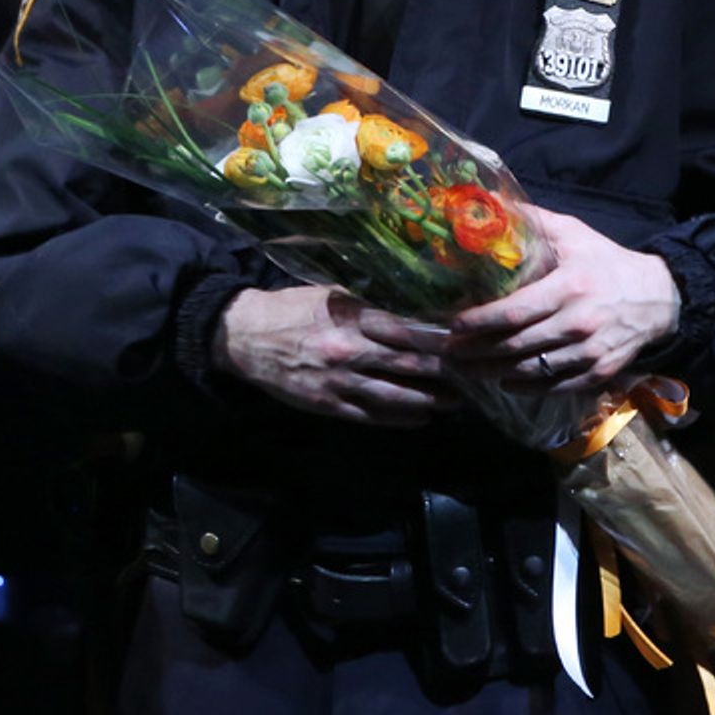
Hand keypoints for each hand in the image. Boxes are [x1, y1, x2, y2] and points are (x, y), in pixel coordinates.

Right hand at [211, 284, 460, 426]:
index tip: (463, 344)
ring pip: (393, 396)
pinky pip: (369, 416)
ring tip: (454, 403)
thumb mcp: (329, 295)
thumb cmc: (290, 308)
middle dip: (441, 374)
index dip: (437, 340)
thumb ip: (366, 308)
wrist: (244, 336)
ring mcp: (338, 383)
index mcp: (350, 320)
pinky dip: (398, 419)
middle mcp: (349, 352)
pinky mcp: (327, 405)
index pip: (405, 331)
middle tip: (470, 377)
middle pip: (406, 366)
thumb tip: (405, 316)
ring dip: (427, 401)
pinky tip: (420, 418)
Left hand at [445, 205, 679, 392]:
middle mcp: (579, 323)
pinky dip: (526, 387)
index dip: (480, 322)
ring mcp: (590, 352)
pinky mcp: (599, 372)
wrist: (657, 297)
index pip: (515, 311)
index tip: (454, 324)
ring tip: (465, 369)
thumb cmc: (606, 261)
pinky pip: (555, 386)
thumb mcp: (574, 233)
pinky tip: (504, 382)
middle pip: (516, 345)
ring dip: (493, 372)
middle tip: (448, 352)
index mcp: (569, 287)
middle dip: (476, 351)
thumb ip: (534, 221)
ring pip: (532, 370)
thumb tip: (491, 202)